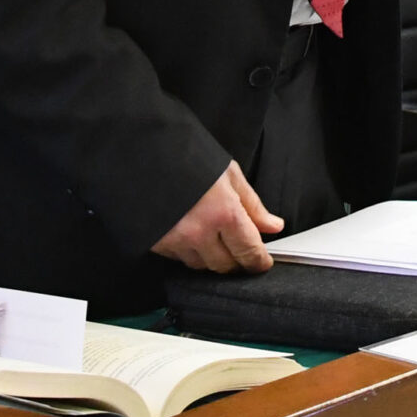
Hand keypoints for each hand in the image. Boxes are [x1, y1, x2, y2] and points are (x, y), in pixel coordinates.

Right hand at [150, 161, 281, 273]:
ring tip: (210, 232)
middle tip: (238, 246)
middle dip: (236, 259)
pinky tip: (189, 231)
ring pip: (201, 265)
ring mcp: (175, 240)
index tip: (262, 261)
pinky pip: (179, 259)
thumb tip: (273, 225)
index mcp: (223, 212)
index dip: (259, 261)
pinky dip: (188, 250)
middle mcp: (199, 232)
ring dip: (210, 256)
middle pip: (225, 266)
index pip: (249, 253)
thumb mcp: (228, 173)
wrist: (144, 150)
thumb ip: (252, 204)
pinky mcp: (156, 244)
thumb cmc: (187, 154)